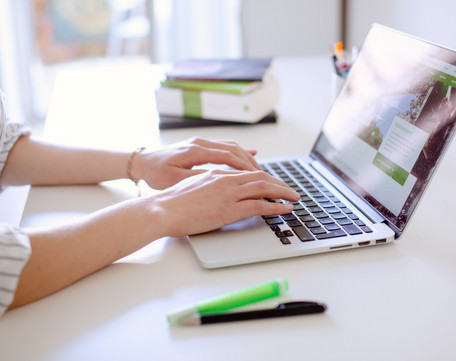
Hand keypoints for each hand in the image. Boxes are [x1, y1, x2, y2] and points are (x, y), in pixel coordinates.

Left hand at [133, 137, 261, 189]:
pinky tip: (251, 156)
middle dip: (252, 163)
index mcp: (195, 150)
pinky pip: (225, 147)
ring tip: (261, 172)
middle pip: (234, 149)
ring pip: (231, 147)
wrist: (141, 162)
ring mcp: (201, 142)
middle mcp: (200, 142)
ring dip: (247, 158)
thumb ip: (198, 178)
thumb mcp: (175, 180)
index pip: (228, 156)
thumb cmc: (155, 173)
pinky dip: (239, 153)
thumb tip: (221, 179)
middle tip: (266, 177)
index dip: (246, 167)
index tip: (260, 177)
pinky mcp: (200, 146)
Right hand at [150, 169, 299, 237]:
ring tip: (294, 197)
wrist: (161, 209)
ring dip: (282, 192)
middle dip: (278, 183)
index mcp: (216, 173)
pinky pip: (259, 205)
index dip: (264, 177)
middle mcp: (225, 179)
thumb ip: (207, 186)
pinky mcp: (229, 209)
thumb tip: (215, 193)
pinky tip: (285, 209)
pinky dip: (276, 206)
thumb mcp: (191, 187)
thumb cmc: (170, 203)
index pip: (247, 172)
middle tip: (290, 189)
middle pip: (260, 176)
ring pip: (263, 187)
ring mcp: (228, 193)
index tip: (273, 183)